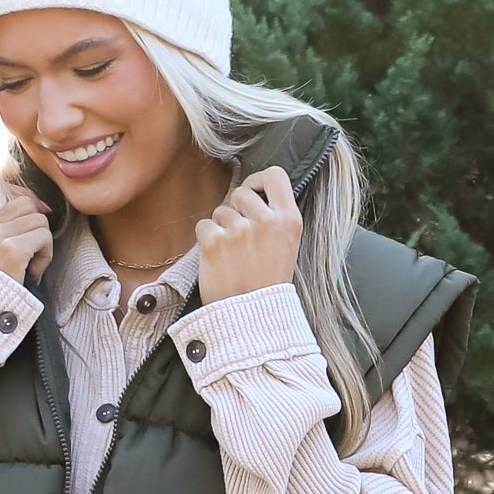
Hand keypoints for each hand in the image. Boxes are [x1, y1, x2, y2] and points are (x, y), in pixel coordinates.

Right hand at [0, 187, 53, 283]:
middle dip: (35, 224)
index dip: (23, 197)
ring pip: (38, 219)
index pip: (0, 187)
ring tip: (28, 265)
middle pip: (25, 202)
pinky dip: (45, 256)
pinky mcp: (10, 250)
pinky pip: (44, 237)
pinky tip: (32, 273)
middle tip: (30, 250)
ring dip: (41, 243)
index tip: (33, 214)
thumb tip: (34, 203)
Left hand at [195, 166, 301, 301]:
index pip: (275, 175)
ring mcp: (240, 230)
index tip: (253, 192)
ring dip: (221, 228)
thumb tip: (255, 193)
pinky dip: (206, 240)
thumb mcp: (287, 245)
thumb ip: (276, 217)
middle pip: (241, 193)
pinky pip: (203, 225)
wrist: (253, 318)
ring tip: (232, 255)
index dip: (259, 180)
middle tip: (240, 238)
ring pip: (220, 211)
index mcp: (290, 219)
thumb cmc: (268, 283)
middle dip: (235, 210)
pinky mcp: (214, 241)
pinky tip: (218, 260)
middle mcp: (267, 220)